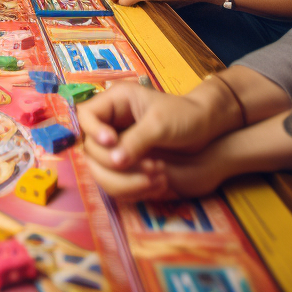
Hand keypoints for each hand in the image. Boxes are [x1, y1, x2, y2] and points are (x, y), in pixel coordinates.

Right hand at [76, 77, 243, 196]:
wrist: (205, 132)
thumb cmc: (184, 116)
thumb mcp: (160, 124)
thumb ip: (136, 141)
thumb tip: (115, 161)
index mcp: (115, 102)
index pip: (86, 116)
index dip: (94, 131)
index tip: (113, 143)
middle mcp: (112, 123)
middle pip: (91, 149)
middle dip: (117, 164)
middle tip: (151, 166)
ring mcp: (118, 145)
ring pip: (102, 171)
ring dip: (127, 181)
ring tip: (160, 177)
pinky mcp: (126, 165)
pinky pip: (117, 183)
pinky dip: (135, 189)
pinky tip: (159, 185)